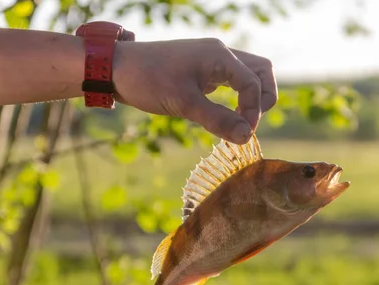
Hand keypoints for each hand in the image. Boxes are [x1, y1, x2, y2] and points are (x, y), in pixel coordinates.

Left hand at [113, 38, 277, 143]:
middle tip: (249, 122)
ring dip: (252, 96)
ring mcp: (212, 59)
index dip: (253, 112)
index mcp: (220, 56)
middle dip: (264, 98)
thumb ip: (218, 120)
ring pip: (249, 73)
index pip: (254, 84)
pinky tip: (226, 113)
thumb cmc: (147, 81)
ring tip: (241, 120)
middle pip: (262, 71)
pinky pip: (232, 78)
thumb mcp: (184, 104)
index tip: (241, 134)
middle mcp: (221, 53)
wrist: (115, 68)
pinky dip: (238, 95)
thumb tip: (246, 138)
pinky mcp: (203, 68)